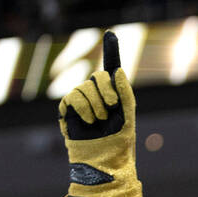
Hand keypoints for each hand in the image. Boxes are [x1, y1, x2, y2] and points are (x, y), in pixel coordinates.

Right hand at [57, 31, 137, 187]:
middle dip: (106, 91)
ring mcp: (82, 101)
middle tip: (110, 109)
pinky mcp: (69, 109)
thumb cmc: (119, 142)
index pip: (111, 71)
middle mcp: (98, 95)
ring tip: (99, 121)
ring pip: (84, 86)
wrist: (104, 159)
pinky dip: (83, 108)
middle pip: (98, 76)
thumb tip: (118, 70)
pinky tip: (89, 121)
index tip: (111, 35)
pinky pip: (72, 96)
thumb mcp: (128, 116)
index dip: (111, 51)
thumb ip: (125, 93)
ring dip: (95, 104)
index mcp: (114, 96)